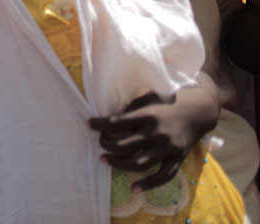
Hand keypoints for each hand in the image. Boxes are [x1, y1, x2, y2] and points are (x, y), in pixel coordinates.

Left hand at [88, 84, 218, 190]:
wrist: (198, 111)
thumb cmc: (167, 102)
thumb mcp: (148, 99)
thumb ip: (131, 109)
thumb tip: (109, 119)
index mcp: (148, 116)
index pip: (117, 123)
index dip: (100, 124)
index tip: (88, 124)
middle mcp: (157, 133)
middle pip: (125, 146)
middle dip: (106, 146)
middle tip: (99, 144)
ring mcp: (168, 148)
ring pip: (139, 164)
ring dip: (118, 164)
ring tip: (104, 160)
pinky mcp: (177, 159)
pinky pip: (162, 176)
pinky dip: (148, 184)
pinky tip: (134, 188)